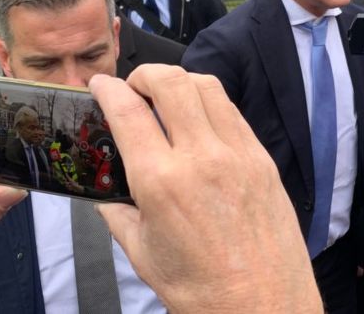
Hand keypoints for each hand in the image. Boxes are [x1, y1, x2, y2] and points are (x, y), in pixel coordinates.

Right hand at [91, 65, 321, 312]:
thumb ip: (118, 210)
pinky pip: (233, 112)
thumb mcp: (141, 252)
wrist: (263, 306)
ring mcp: (238, 154)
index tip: (100, 84)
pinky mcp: (262, 159)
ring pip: (207, 86)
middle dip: (144, 74)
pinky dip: (210, 103)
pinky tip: (199, 121)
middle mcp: (202, 158)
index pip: (127, 110)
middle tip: (134, 87)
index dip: (107, 88)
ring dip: (180, 81)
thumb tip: (106, 186)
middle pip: (171, 81)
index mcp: (162, 182)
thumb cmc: (203, 289)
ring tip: (166, 98)